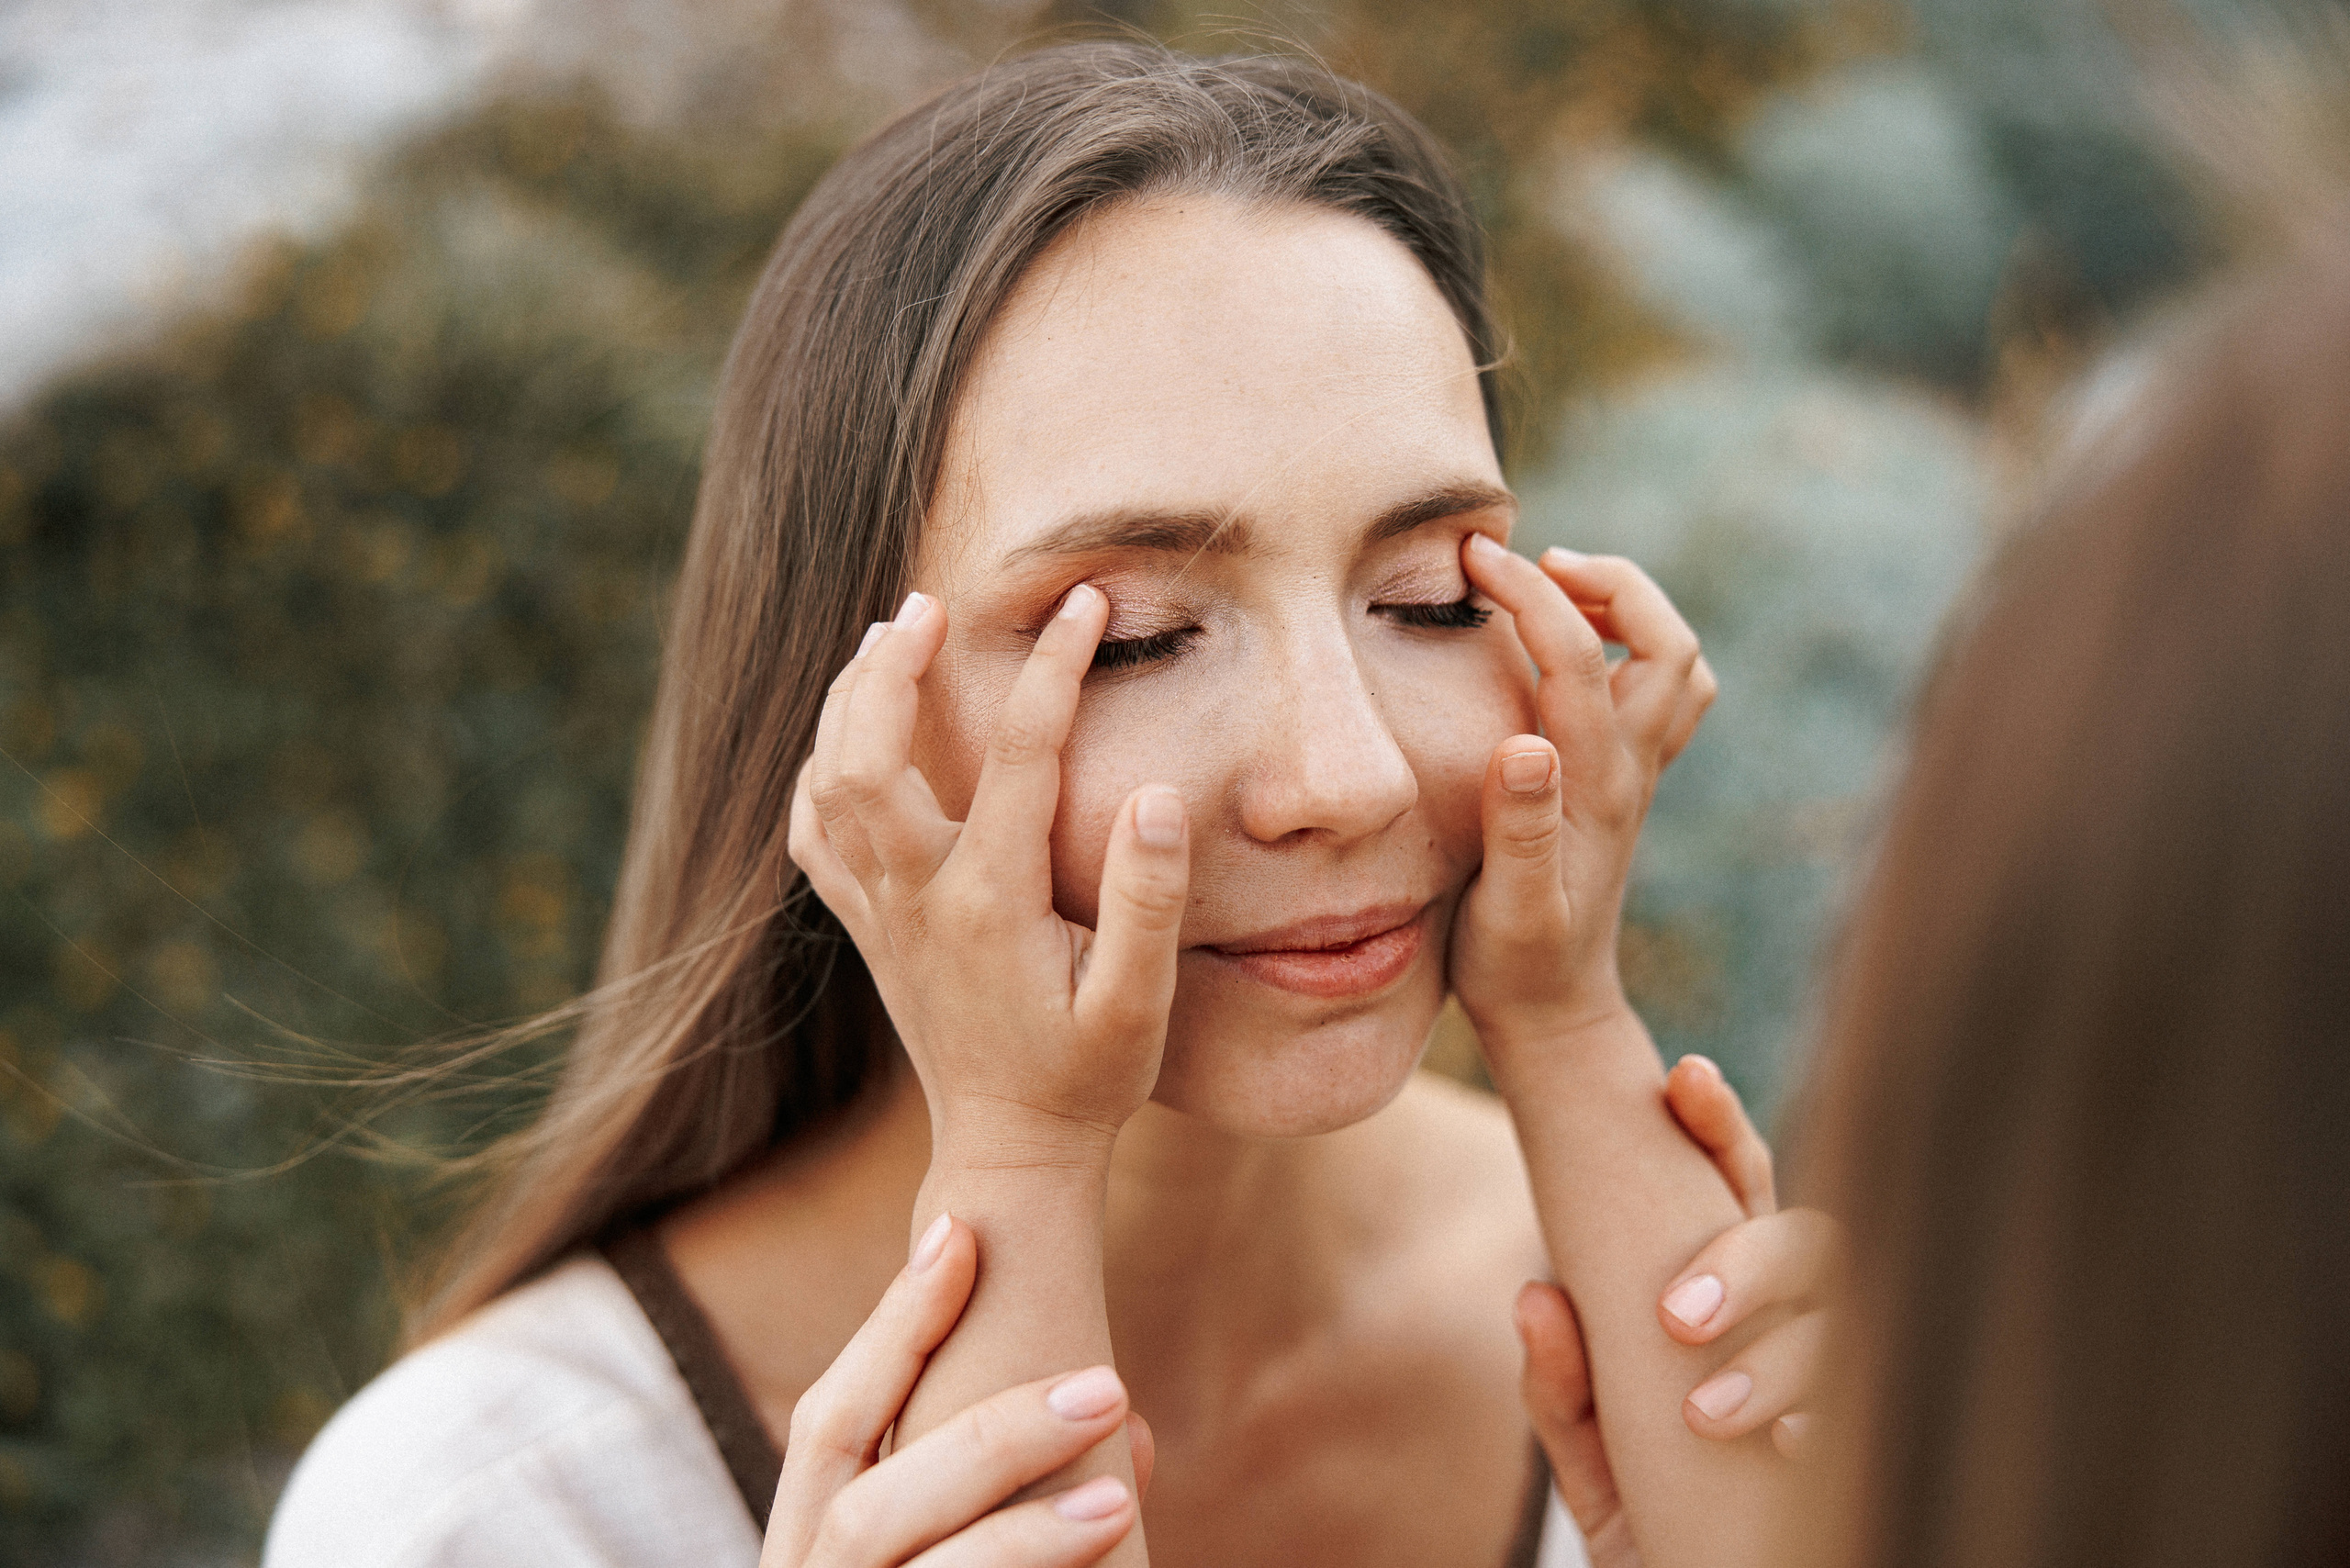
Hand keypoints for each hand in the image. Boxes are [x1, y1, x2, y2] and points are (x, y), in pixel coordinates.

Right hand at [762, 1213, 1154, 1567]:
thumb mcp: (968, 1554)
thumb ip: (1025, 1500)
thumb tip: (1129, 1426)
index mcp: (811, 1545)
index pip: (828, 1425)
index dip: (893, 1329)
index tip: (960, 1232)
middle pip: (864, 1496)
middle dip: (988, 1436)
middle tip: (1108, 1388)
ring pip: (895, 1556)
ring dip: (1017, 1531)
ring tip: (1116, 1502)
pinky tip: (1108, 1560)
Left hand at [788, 586, 1190, 1156]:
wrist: (1011, 1151)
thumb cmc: (1088, 1078)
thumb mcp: (1141, 1004)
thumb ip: (1148, 901)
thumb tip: (1156, 797)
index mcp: (992, 905)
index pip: (1021, 754)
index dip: (1054, 667)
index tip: (1084, 601)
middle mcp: (919, 901)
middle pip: (868, 757)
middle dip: (893, 667)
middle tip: (930, 602)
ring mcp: (881, 917)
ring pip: (827, 786)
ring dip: (849, 703)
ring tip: (888, 636)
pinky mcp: (867, 933)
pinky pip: (812, 836)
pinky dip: (817, 772)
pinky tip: (844, 735)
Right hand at [1446, 539, 1715, 1061]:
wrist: (1554, 1012)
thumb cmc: (1515, 966)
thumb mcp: (1505, 910)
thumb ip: (1519, 828)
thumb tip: (1527, 743)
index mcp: (1596, 785)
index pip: (1579, 655)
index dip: (1529, 592)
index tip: (1473, 559)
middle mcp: (1631, 771)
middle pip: (1667, 640)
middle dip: (1607, 581)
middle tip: (1531, 565)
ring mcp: (1637, 776)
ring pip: (1677, 662)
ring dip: (1628, 607)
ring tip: (1556, 591)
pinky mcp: (1628, 785)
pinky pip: (1664, 693)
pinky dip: (1632, 647)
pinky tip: (1577, 653)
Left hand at [1513, 1060, 1841, 1565]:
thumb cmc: (1659, 1526)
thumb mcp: (1595, 1462)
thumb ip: (1564, 1390)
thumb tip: (1536, 1294)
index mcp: (1727, 1294)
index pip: (1731, 1181)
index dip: (1717, 1121)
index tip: (1684, 1077)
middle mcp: (1793, 1322)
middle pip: (1806, 1236)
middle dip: (1748, 1258)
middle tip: (1677, 1314)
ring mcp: (1843, 1380)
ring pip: (1842, 1319)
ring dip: (1776, 1357)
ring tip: (1706, 1413)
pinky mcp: (1871, 1447)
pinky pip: (1875, 1408)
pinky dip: (1826, 1418)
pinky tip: (1789, 1446)